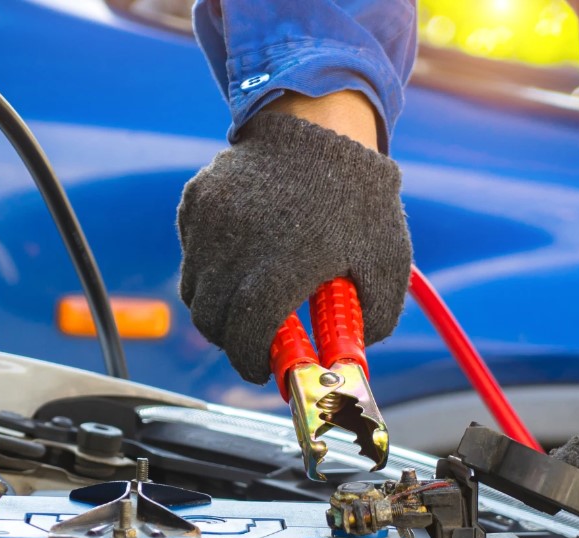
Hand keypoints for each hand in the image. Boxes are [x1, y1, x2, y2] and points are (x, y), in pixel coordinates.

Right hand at [176, 105, 409, 383]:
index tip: (262, 371)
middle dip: (232, 341)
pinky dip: (210, 266)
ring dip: (218, 306)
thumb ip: (373, 320)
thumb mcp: (386, 263)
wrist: (322, 125)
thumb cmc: (360, 199)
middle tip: (255, 342)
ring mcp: (209, 223)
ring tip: (251, 298)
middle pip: (211, 321)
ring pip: (195, 290)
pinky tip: (245, 252)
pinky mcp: (196, 203)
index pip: (246, 338)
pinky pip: (192, 252)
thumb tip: (350, 358)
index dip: (251, 363)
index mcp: (282, 268)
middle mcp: (235, 247)